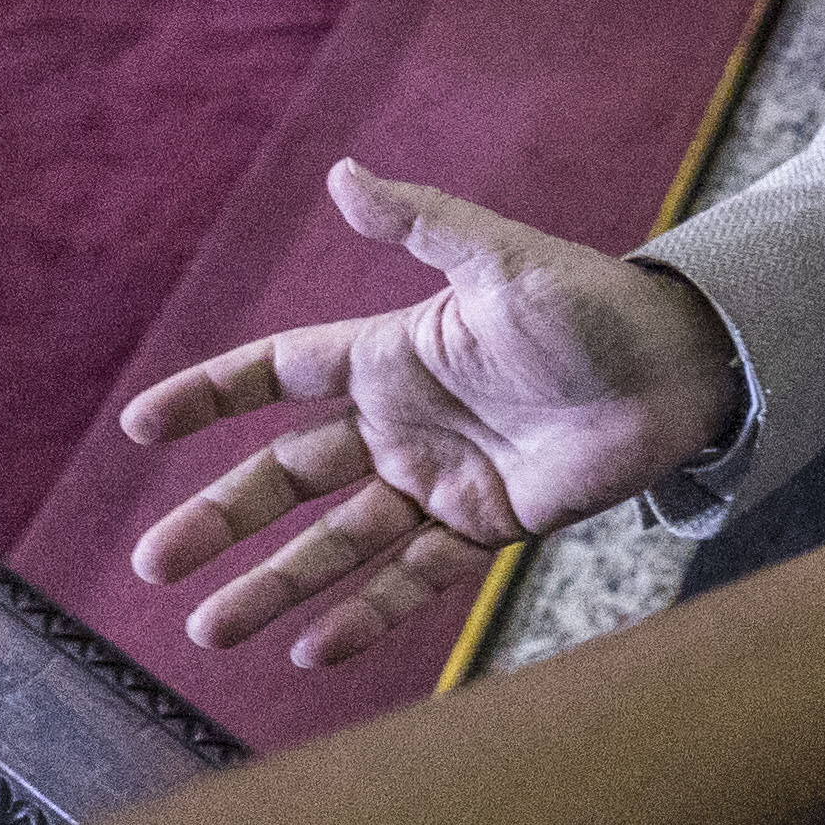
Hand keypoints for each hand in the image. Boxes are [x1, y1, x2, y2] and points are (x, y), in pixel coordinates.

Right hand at [122, 165, 744, 667]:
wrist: (682, 368)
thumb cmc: (594, 304)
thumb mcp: (502, 258)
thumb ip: (420, 223)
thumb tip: (340, 173)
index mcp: (393, 355)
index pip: (276, 375)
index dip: (211, 398)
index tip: (142, 428)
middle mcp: (403, 424)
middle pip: (286, 477)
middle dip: (219, 519)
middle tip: (153, 561)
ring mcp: (440, 480)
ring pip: (335, 542)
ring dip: (272, 584)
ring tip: (207, 630)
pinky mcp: (487, 526)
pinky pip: (412, 578)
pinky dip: (363, 614)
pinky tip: (309, 651)